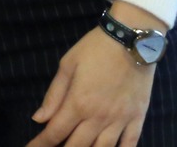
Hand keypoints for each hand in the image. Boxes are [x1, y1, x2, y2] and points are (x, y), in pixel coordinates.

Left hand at [25, 5, 161, 146]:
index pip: (55, 133)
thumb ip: (53, 95)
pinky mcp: (137, 118)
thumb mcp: (67, 65)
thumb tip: (39, 119)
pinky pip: (129, 144)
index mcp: (78, 103)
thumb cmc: (95, 48)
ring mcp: (120, 120)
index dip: (41, 144)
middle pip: (77, 146)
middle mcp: (98, 117)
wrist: (131, 39)